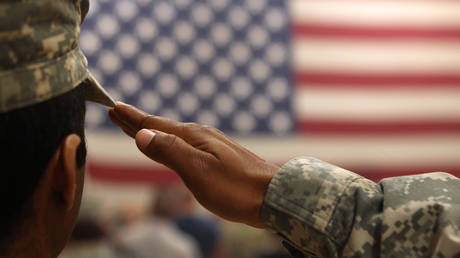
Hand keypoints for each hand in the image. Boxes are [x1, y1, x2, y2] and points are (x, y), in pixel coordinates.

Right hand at [109, 103, 278, 227]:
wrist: (273, 197)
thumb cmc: (236, 187)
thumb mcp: (198, 170)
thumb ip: (170, 151)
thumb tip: (143, 133)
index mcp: (193, 137)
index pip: (155, 125)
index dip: (133, 118)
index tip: (114, 107)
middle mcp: (200, 137)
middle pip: (162, 127)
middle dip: (138, 121)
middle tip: (117, 112)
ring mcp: (211, 146)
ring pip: (173, 136)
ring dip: (153, 131)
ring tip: (138, 128)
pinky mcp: (218, 157)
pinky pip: (185, 145)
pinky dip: (170, 142)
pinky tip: (173, 146)